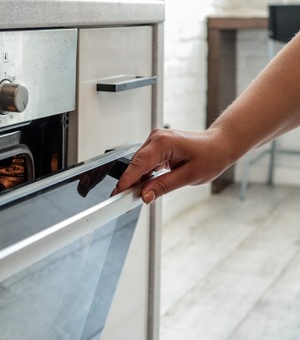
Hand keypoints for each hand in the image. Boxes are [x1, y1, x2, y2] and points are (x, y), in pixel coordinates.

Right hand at [112, 128, 235, 202]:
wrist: (221, 145)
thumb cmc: (211, 156)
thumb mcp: (189, 176)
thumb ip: (164, 186)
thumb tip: (145, 195)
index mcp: (163, 142)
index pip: (138, 164)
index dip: (126, 181)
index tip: (117, 194)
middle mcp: (156, 138)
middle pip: (136, 164)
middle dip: (130, 182)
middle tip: (126, 201)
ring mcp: (156, 140)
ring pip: (139, 163)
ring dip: (138, 179)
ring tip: (138, 195)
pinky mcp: (157, 145)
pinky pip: (145, 161)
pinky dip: (145, 174)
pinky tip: (147, 184)